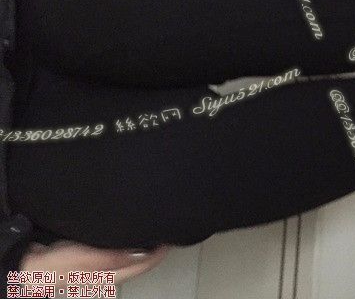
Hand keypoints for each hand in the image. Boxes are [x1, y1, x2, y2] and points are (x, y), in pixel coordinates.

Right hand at [19, 240, 169, 287]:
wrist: (28, 266)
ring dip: (142, 246)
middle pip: (139, 262)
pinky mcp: (92, 261)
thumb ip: (112, 256)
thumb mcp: (85, 257)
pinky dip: (127, 245)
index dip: (160, 251)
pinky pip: (117, 253)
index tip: (171, 237)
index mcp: (110, 275)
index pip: (143, 264)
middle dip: (154, 249)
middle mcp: (108, 273)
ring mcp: (100, 268)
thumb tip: (141, 251)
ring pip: (129, 257)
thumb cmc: (54, 265)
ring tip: (153, 232)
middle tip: (166, 232)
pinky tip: (127, 235)